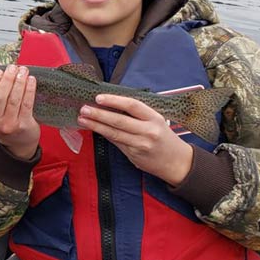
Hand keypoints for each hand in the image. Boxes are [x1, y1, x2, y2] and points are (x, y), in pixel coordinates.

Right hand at [0, 65, 40, 160]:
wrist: (18, 143)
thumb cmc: (5, 121)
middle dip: (7, 79)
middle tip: (13, 68)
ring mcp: (8, 125)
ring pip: (14, 99)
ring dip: (19, 82)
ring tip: (23, 71)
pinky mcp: (23, 125)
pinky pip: (26, 103)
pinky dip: (29, 89)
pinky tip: (31, 81)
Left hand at [78, 94, 193, 184]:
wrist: (177, 162)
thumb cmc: (163, 137)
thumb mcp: (156, 121)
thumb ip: (136, 115)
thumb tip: (109, 106)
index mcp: (154, 118)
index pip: (132, 105)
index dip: (114, 100)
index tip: (98, 97)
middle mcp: (148, 131)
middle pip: (120, 120)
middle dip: (99, 114)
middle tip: (84, 108)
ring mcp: (141, 144)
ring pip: (114, 133)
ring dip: (96, 125)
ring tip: (82, 118)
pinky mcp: (134, 154)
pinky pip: (116, 142)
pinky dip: (103, 134)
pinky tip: (93, 129)